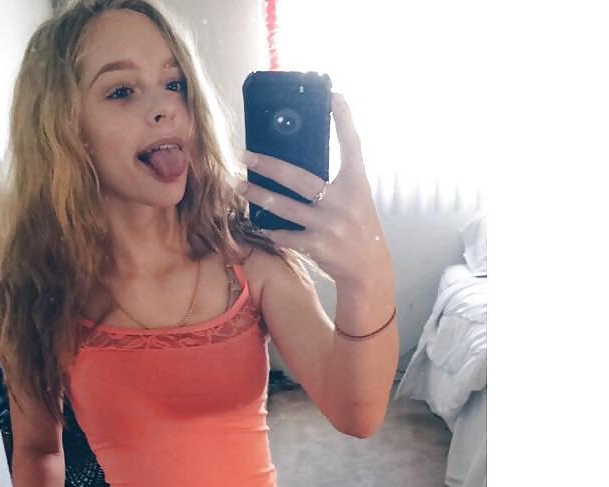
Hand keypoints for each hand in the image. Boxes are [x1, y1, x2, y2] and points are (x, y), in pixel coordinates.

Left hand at [236, 92, 389, 287]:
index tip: (334, 95)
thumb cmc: (359, 228)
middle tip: (245, 154)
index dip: (344, 120)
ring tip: (239, 186)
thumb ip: (337, 181)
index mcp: (357, 185)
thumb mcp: (356, 199)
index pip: (352, 146)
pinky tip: (257, 222)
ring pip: (285, 207)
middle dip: (269, 165)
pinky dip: (271, 229)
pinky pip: (286, 235)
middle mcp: (342, 202)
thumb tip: (300, 161)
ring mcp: (329, 225)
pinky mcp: (317, 246)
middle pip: (299, 178)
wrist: (368, 269)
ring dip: (259, 195)